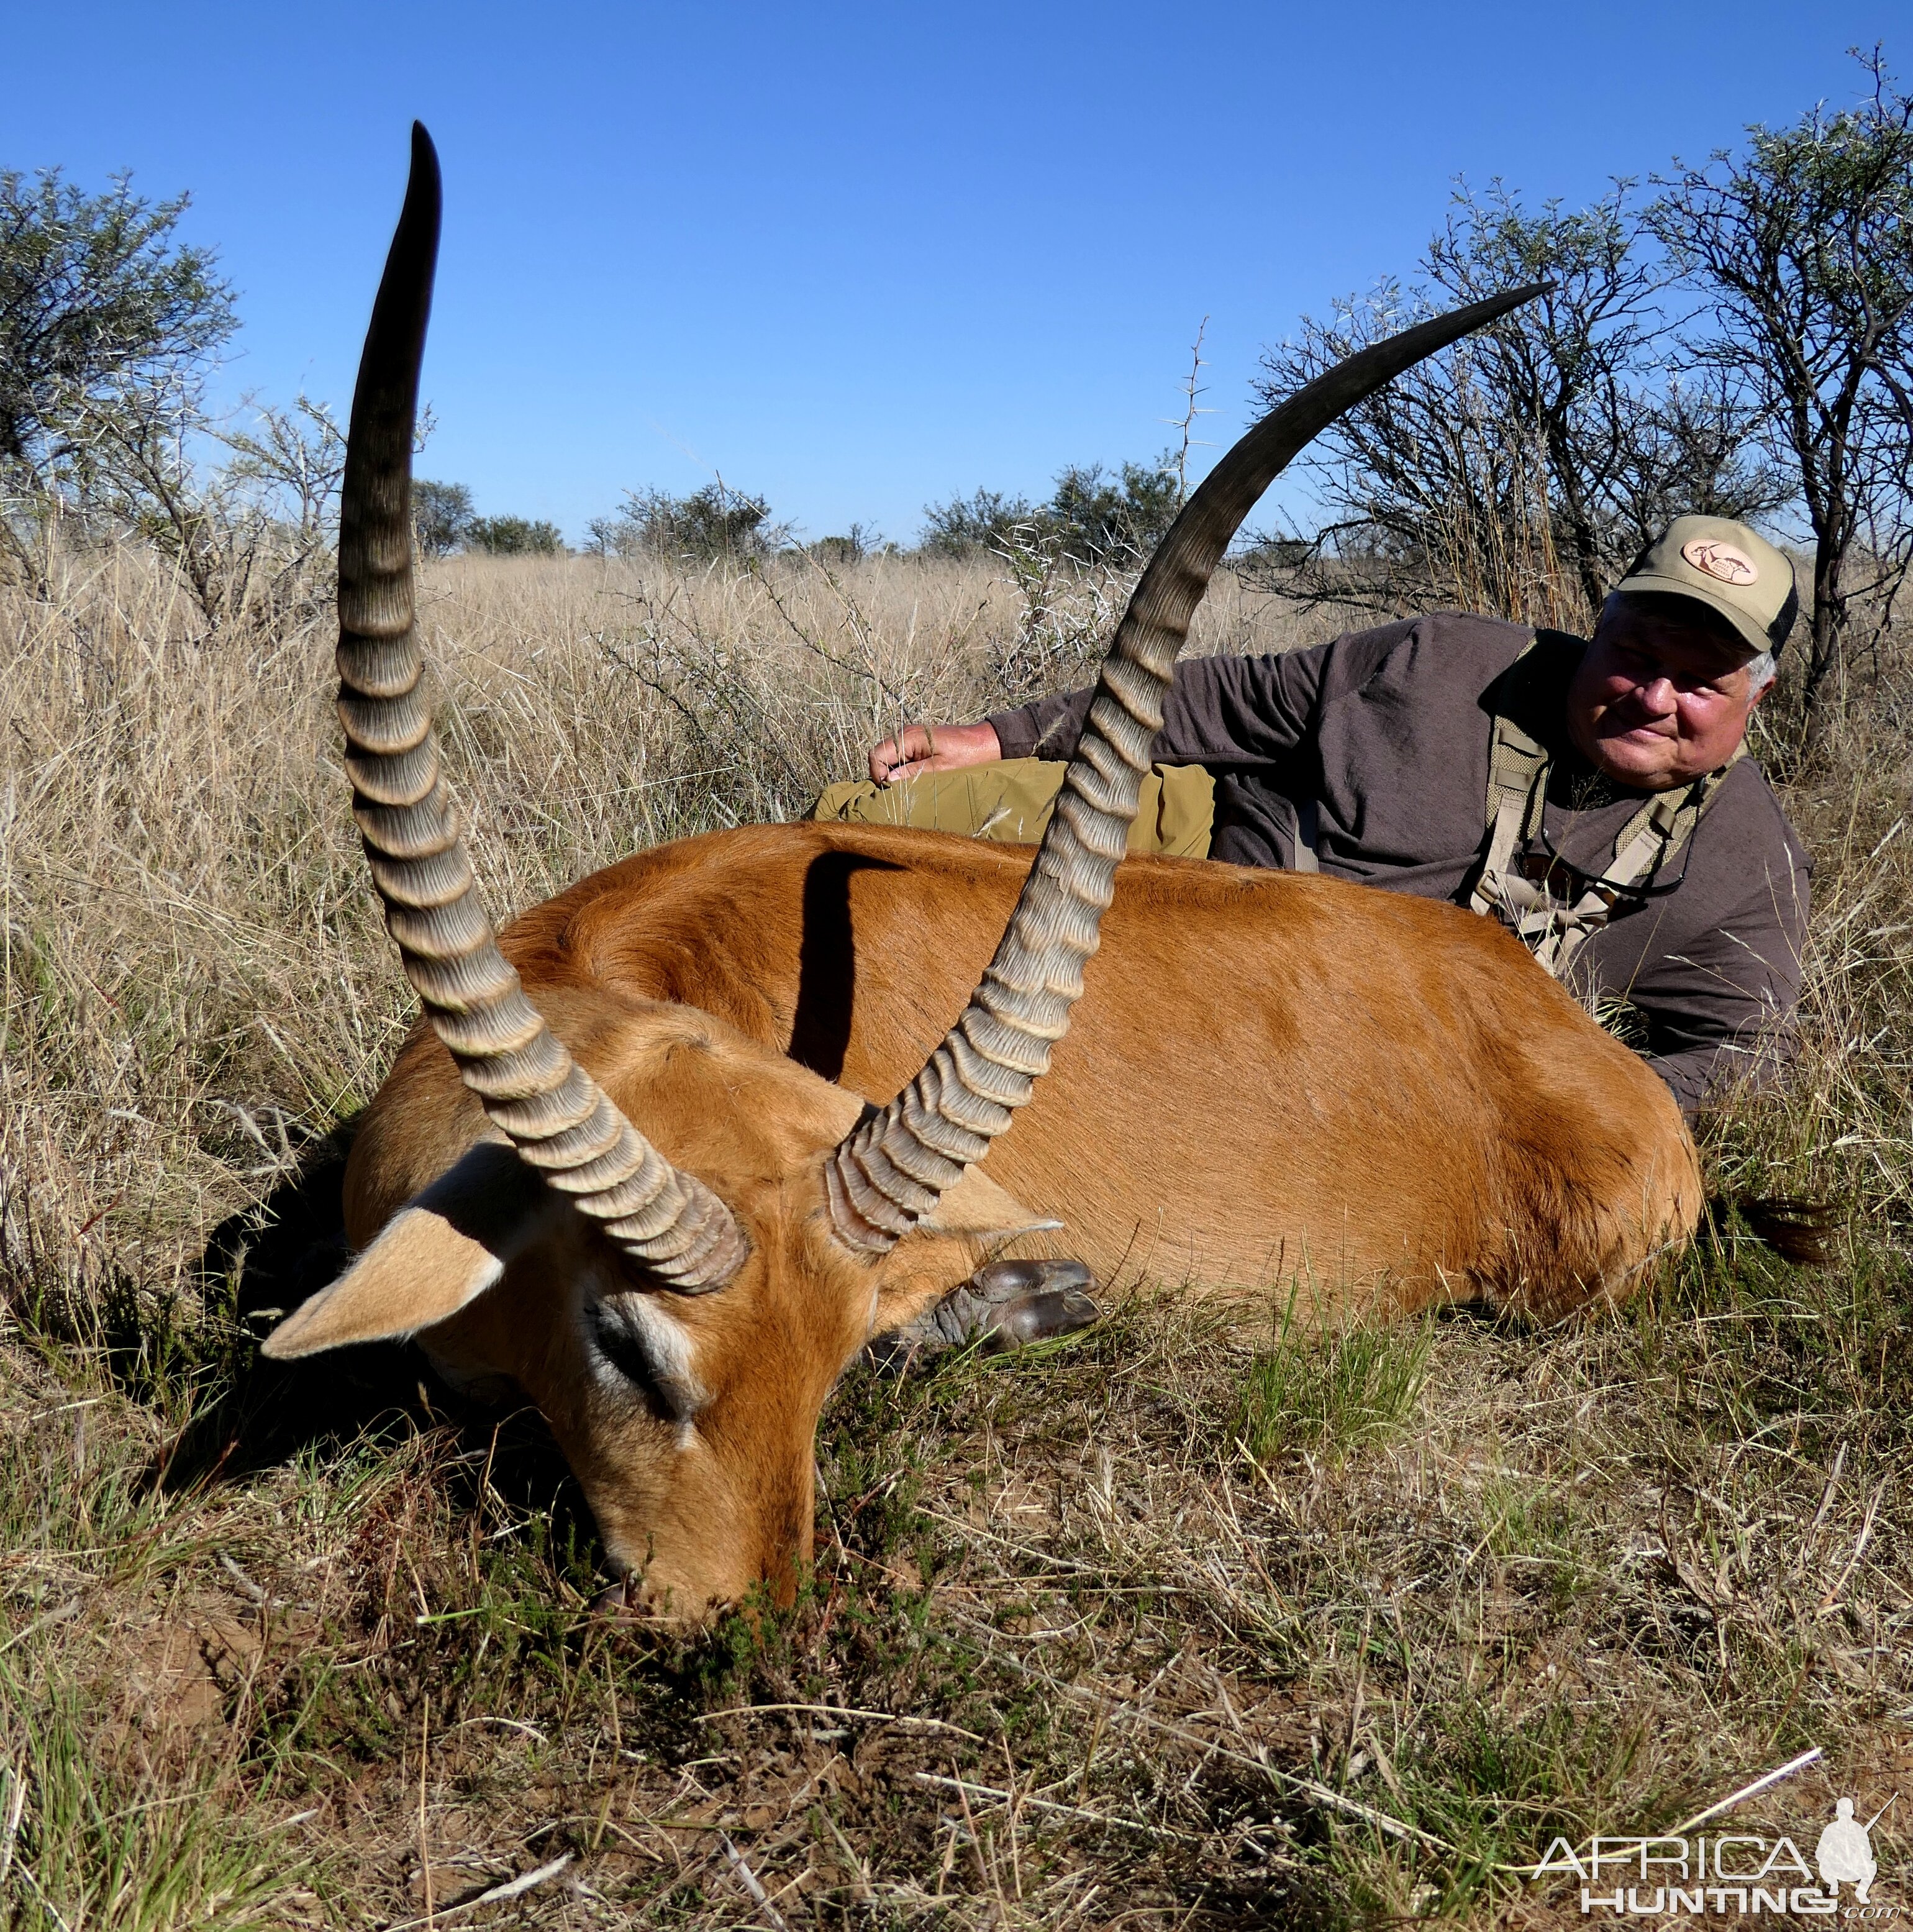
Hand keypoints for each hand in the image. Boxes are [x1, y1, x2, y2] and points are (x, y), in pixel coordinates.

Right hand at [867, 719, 1001, 785]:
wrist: (983, 743)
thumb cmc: (965, 755)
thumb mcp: (938, 769)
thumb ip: (912, 773)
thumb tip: (889, 781)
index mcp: (910, 737)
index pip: (877, 754)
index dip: (877, 773)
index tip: (888, 789)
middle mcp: (906, 733)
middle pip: (879, 753)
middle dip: (882, 773)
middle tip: (895, 790)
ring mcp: (910, 736)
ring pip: (888, 754)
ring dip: (891, 771)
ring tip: (904, 785)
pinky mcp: (916, 741)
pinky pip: (899, 753)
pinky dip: (900, 766)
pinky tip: (912, 777)